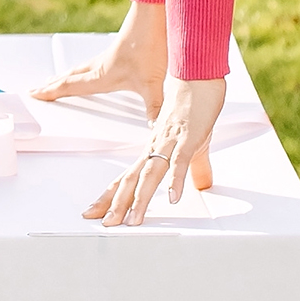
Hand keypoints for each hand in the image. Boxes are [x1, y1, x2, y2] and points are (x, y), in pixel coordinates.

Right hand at [30, 1, 166, 118]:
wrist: (152, 16)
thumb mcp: (152, 84)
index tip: (35, 94)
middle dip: (51, 85)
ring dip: (64, 76)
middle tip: (36, 89)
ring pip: (78, 69)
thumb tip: (156, 126)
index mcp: (100, 76)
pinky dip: (80, 69)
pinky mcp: (116, 51)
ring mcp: (106, 57)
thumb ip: (154, 107)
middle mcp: (99, 66)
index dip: (51, 92)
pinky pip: (90, 63)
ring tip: (55, 80)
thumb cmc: (148, 44)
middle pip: (68, 77)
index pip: (69, 86)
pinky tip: (89, 69)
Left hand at [84, 76, 226, 226]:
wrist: (198, 76)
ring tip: (133, 221)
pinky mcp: (188, 139)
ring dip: (141, 199)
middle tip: (104, 224)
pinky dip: (175, 180)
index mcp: (152, 150)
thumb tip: (202, 186)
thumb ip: (194, 169)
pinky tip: (172, 198)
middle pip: (131, 180)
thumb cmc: (194, 107)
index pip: (127, 177)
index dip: (112, 196)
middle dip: (117, 204)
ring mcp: (170, 143)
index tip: (97, 212)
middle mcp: (155, 148)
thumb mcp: (195, 145)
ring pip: (150, 174)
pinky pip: (180, 162)